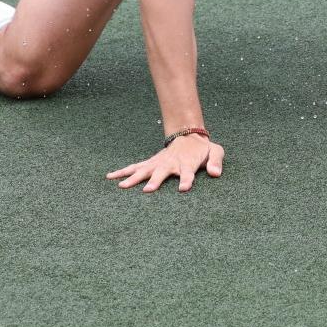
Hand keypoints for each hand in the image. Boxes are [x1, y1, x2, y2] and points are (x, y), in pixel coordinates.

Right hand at [107, 133, 223, 192]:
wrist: (189, 136)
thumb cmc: (202, 149)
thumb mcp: (216, 151)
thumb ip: (216, 161)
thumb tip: (216, 173)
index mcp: (187, 163)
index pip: (188, 173)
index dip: (187, 180)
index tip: (184, 188)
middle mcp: (171, 163)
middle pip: (162, 173)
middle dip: (155, 181)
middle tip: (148, 190)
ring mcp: (159, 163)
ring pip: (145, 170)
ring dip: (134, 178)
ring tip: (122, 186)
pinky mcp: (151, 163)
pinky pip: (135, 167)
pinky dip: (123, 171)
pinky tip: (110, 176)